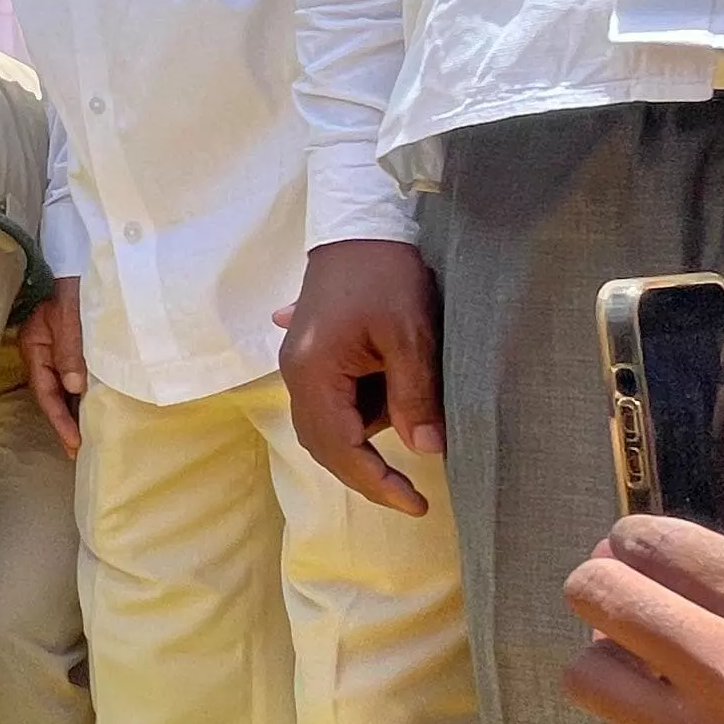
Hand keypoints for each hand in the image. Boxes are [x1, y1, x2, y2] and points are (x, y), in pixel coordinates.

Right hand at [18, 277, 85, 454]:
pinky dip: (84, 390)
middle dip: (65, 421)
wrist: (80, 252)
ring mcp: (57, 346)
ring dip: (75, 408)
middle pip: (52, 392)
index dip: (59, 419)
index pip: (45, 391)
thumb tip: (75, 388)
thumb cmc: (73, 280)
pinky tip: (95, 403)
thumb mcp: (72, 313)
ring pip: (64, 385)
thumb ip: (71, 349)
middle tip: (80, 449)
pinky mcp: (73, 341)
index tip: (74, 443)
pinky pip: (75, 372)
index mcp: (35, 345)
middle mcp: (43, 349)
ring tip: (88, 434)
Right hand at [279, 236, 443, 515]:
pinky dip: (362, 412)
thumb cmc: (385, 273)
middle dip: (367, 471)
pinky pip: (333, 399)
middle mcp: (297, 375)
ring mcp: (300, 363)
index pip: (340, 448)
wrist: (359, 219)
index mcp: (315, 374)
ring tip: (415, 416)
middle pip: (324, 444)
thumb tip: (426, 450)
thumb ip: (414, 395)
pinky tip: (388, 395)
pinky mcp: (312, 351)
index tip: (417, 504)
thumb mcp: (410, 334)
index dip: (377, 483)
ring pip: (329, 423)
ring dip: (368, 435)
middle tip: (411, 492)